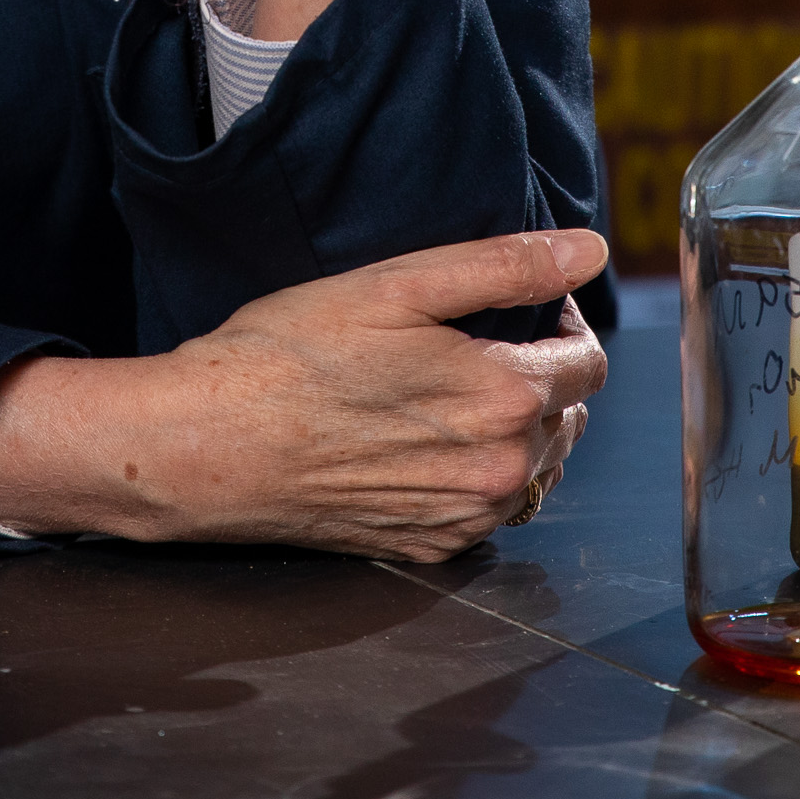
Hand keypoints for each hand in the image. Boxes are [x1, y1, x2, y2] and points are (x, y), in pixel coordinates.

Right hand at [0, 230, 609, 558]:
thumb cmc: (291, 355)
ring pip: (535, 469)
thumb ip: (505, 267)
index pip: (588, 363)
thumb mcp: (398, 286)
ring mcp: (464, 519)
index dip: (562, 320)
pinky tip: (430, 443)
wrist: (209, 446)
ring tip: (455, 393)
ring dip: (519, 430)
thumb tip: (589, 250)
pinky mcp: (429, 548)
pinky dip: (481, 476)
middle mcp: (499, 471)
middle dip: (540, 374)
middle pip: (567, 417)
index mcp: (505, 399)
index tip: (520, 304)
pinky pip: (490, 511)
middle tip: (474, 342)